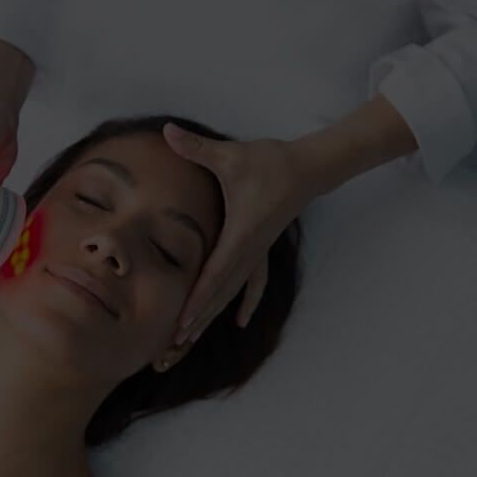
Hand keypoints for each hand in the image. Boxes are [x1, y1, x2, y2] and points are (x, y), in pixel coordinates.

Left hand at [162, 122, 322, 346]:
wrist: (309, 168)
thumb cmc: (271, 162)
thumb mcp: (231, 155)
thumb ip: (197, 147)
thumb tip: (167, 130)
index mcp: (240, 235)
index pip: (213, 275)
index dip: (196, 301)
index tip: (180, 324)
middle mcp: (249, 251)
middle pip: (219, 295)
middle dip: (197, 320)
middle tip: (174, 346)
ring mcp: (256, 254)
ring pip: (231, 294)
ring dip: (211, 317)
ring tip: (191, 341)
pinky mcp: (260, 250)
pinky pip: (250, 285)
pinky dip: (243, 303)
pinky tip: (240, 322)